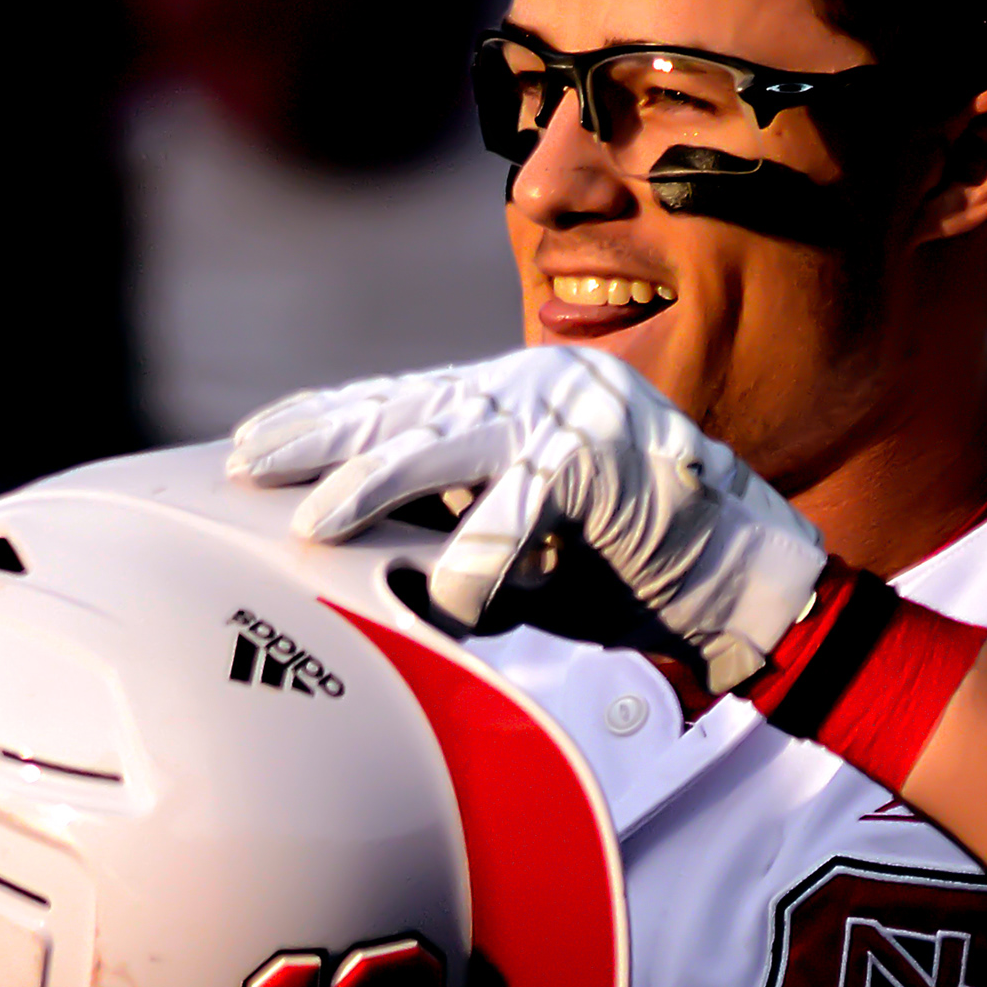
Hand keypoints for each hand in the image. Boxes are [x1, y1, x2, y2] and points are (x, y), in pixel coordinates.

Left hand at [228, 346, 827, 692]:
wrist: (741, 579)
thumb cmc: (623, 570)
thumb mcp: (515, 542)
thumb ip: (444, 532)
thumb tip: (352, 559)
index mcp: (514, 392)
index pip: (397, 399)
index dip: (321, 420)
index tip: (252, 444)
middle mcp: (536, 384)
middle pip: (402, 407)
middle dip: (318, 439)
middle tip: (246, 466)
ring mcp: (570, 412)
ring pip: (446, 442)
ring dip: (371, 485)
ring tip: (310, 523)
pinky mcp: (602, 457)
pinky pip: (521, 510)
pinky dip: (481, 562)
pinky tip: (450, 602)